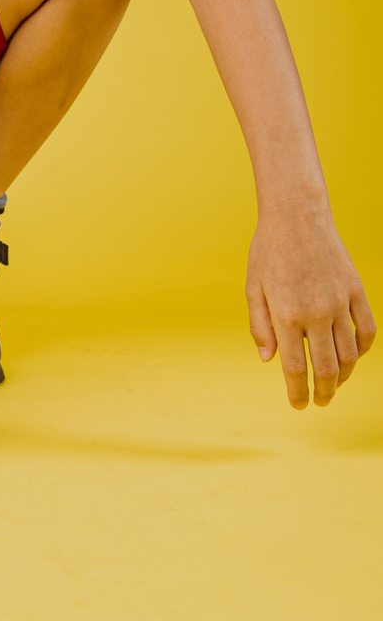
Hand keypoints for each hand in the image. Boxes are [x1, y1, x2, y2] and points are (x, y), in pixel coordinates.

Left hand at [246, 208, 374, 407]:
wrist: (297, 216)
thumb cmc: (268, 250)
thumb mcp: (253, 287)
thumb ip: (259, 327)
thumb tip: (267, 361)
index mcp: (286, 314)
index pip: (295, 368)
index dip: (298, 393)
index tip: (299, 405)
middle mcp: (316, 313)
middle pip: (326, 369)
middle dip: (323, 393)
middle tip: (319, 402)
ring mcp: (340, 303)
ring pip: (350, 355)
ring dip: (343, 375)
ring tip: (333, 383)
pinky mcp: (357, 291)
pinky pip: (367, 330)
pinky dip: (362, 349)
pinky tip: (352, 356)